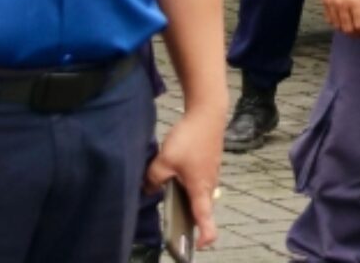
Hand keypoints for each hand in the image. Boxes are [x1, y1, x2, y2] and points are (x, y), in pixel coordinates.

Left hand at [146, 113, 222, 249]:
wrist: (207, 112)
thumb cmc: (190, 138)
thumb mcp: (165, 160)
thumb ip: (154, 179)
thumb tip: (148, 189)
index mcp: (200, 190)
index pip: (207, 221)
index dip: (205, 237)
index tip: (196, 246)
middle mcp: (209, 185)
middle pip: (201, 209)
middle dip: (188, 218)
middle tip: (172, 220)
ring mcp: (211, 173)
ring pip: (198, 193)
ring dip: (186, 197)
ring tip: (167, 191)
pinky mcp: (209, 163)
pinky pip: (198, 181)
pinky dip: (188, 184)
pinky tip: (175, 172)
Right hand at [322, 0, 359, 36]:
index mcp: (356, 2)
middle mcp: (343, 6)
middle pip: (349, 29)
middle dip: (357, 34)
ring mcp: (332, 5)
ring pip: (338, 27)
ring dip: (347, 30)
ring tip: (354, 28)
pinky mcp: (325, 3)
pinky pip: (329, 20)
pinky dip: (337, 24)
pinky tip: (343, 22)